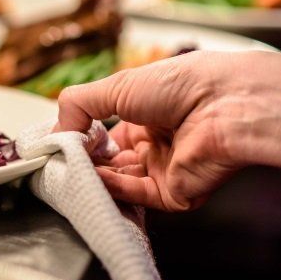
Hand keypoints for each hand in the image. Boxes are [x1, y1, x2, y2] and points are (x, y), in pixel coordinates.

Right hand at [56, 50, 280, 210]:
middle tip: (58, 159)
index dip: (80, 138)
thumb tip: (54, 131)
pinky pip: (134, 195)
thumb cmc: (182, 85)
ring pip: (117, 181)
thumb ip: (78, 106)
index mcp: (147, 115)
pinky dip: (110, 188)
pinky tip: (92, 178)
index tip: (58, 141)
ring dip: (92, 176)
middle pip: (108, 161)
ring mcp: (164, 170)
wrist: (226, 104)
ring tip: (67, 169)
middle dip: (83, 161)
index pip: (104, 134)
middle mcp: (155, 143)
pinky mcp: (173, 194)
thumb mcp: (116, 86)